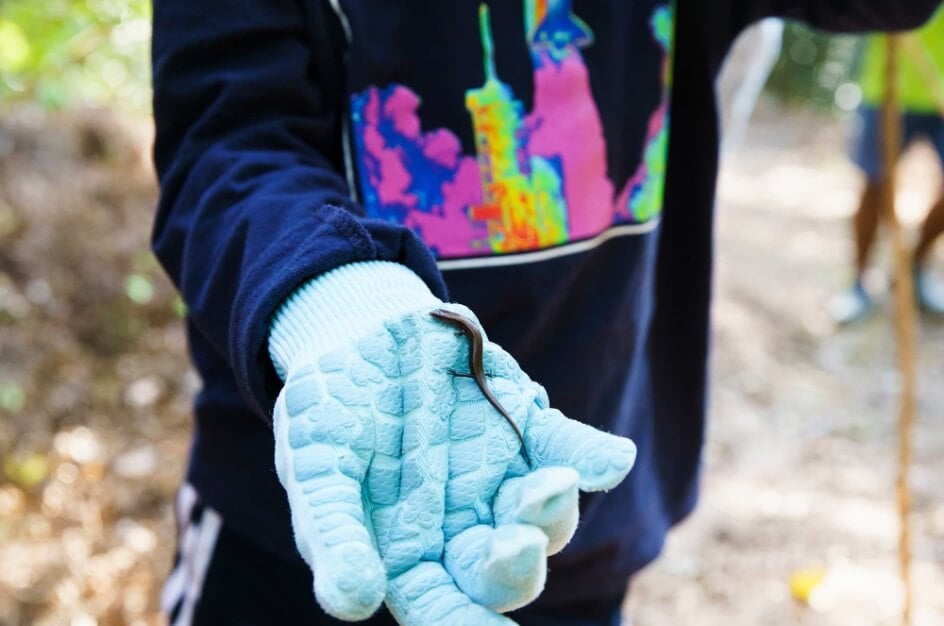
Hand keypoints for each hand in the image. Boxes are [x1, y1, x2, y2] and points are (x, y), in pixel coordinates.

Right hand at [269, 265, 635, 624]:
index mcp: (409, 549)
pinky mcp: (527, 424)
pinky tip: (612, 460)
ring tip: (551, 485)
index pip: (442, 605)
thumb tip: (355, 605)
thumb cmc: (326, 410)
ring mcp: (500, 475)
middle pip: (503, 570)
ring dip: (551, 509)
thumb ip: (334, 533)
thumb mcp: (315, 468)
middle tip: (518, 546)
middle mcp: (462, 522)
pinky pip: (566, 447)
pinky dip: (591, 455)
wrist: (358, 331)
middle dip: (515, 567)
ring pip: (544, 514)